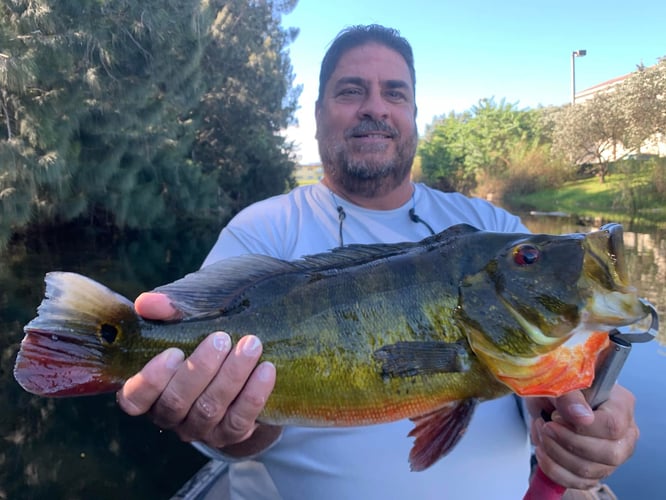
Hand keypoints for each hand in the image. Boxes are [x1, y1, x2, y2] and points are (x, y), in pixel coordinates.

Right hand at [116, 292, 278, 453]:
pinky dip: (253, 394)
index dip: (151, 380)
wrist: (244, 367)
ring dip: (231, 376)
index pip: (135, 398)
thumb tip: (146, 303)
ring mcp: (200, 428)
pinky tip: (266, 370)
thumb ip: (166, 311)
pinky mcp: (230, 434)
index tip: (174, 352)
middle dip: (200, 369)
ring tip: (251, 345)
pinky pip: (239, 420)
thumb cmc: (205, 339)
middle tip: (221, 338)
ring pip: (209, 409)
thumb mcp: (187, 321)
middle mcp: (170, 415)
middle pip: (176, 402)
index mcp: (150, 391)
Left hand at [526, 385, 638, 489]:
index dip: (580, 427)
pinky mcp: (596, 470)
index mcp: (621, 404)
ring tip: (542, 434)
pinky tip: (543, 451)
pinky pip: (579, 482)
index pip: (612, 426)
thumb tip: (582, 417)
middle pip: (608, 454)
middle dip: (567, 443)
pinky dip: (554, 470)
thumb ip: (571, 396)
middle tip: (546, 426)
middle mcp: (624, 432)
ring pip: (591, 471)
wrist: (549, 395)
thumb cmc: (559, 383)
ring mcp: (613, 454)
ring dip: (556, 455)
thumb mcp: (560, 381)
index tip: (556, 417)